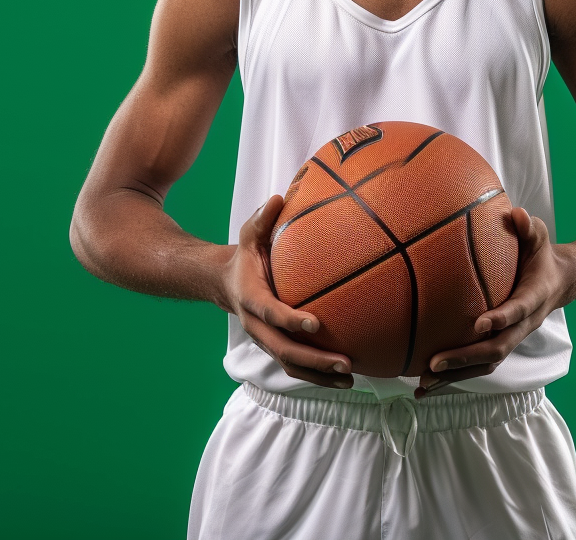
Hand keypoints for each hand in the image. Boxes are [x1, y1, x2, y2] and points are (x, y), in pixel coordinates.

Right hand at [221, 194, 353, 388]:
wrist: (225, 282)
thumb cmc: (246, 255)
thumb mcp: (250, 233)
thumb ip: (263, 219)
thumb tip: (279, 198)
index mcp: (251, 297)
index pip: (270, 312)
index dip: (290, 320)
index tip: (316, 324)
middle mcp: (256, 324)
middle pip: (283, 349)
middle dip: (314, 359)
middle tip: (345, 361)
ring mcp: (265, 339)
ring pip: (290, 365)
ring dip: (319, 374)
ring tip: (350, 375)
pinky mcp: (274, 346)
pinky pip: (294, 366)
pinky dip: (317, 375)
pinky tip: (344, 377)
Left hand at [414, 207, 569, 398]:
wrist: (558, 280)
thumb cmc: (541, 253)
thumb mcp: (539, 235)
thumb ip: (529, 227)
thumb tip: (517, 213)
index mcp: (534, 297)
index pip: (519, 310)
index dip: (502, 318)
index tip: (479, 323)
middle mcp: (524, 324)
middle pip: (498, 348)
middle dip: (466, 357)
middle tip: (435, 362)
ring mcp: (512, 337)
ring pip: (486, 363)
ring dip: (456, 375)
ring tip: (423, 384)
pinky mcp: (499, 342)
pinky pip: (478, 365)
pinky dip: (453, 378)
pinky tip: (424, 386)